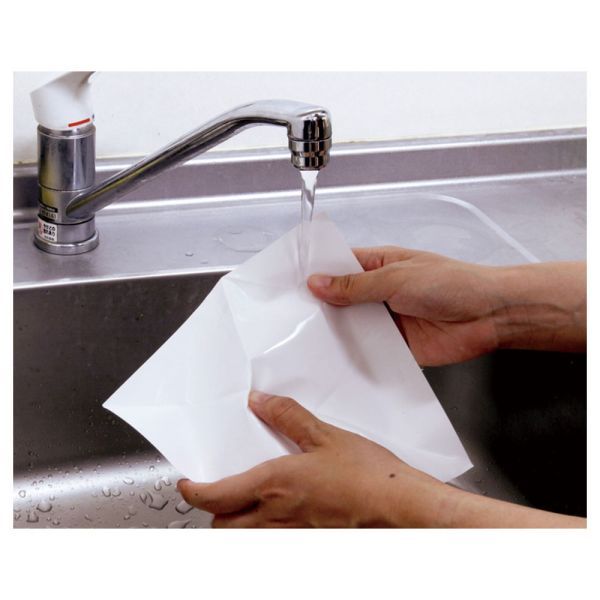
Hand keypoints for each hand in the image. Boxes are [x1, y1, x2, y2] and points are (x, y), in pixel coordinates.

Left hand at [177, 391, 451, 527]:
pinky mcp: (308, 546)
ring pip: (244, 540)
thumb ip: (288, 417)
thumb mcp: (326, 436)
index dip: (193, 491)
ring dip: (236, 525)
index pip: (214, 496)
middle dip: (214, 512)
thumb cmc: (368, 477)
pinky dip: (265, 532)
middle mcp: (275, 518)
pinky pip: (272, 543)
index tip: (187, 482)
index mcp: (274, 486)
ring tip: (247, 505)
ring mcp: (291, 537)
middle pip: (221, 528)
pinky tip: (283, 515)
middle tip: (219, 493)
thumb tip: (260, 402)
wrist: (401, 510)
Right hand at [308, 246, 503, 365]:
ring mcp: (387, 320)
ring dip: (336, 332)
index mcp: (379, 266)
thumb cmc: (451, 283)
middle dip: (321, 306)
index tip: (289, 284)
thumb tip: (318, 282)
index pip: (339, 266)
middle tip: (291, 316)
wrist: (489, 316)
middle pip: (342, 298)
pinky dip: (355, 354)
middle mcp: (379, 292)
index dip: (316, 273)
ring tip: (303, 340)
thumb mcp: (396, 278)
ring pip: (352, 326)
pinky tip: (335, 360)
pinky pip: (369, 350)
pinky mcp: (396, 346)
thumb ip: (356, 285)